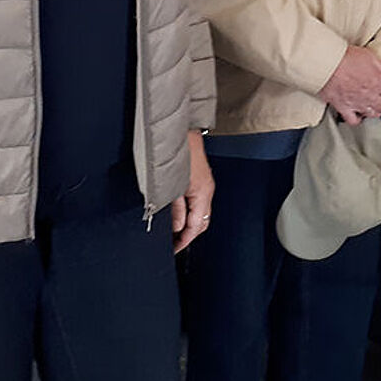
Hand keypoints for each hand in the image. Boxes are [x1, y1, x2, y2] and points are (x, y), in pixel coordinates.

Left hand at [171, 130, 214, 252]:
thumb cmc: (179, 154)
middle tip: (174, 244)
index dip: (184, 240)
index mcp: (203, 194)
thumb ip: (175, 210)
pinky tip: (179, 212)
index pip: (196, 226)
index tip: (174, 249)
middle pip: (202, 222)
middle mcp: (207, 190)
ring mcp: (206, 184)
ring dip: (189, 223)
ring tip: (174, 231)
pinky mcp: (201, 179)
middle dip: (189, 235)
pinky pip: (198, 202)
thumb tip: (176, 229)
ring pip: (201, 212)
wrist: (182, 131)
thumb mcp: (172, 187)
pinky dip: (190, 211)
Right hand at [318, 45, 380, 124]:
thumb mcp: (370, 57)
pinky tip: (359, 114)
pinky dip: (358, 119)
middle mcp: (369, 95)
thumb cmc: (345, 57)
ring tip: (375, 105)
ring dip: (376, 110)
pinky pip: (354, 120)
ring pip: (373, 114)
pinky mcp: (343, 107)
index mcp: (377, 82)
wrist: (325, 64)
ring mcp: (356, 103)